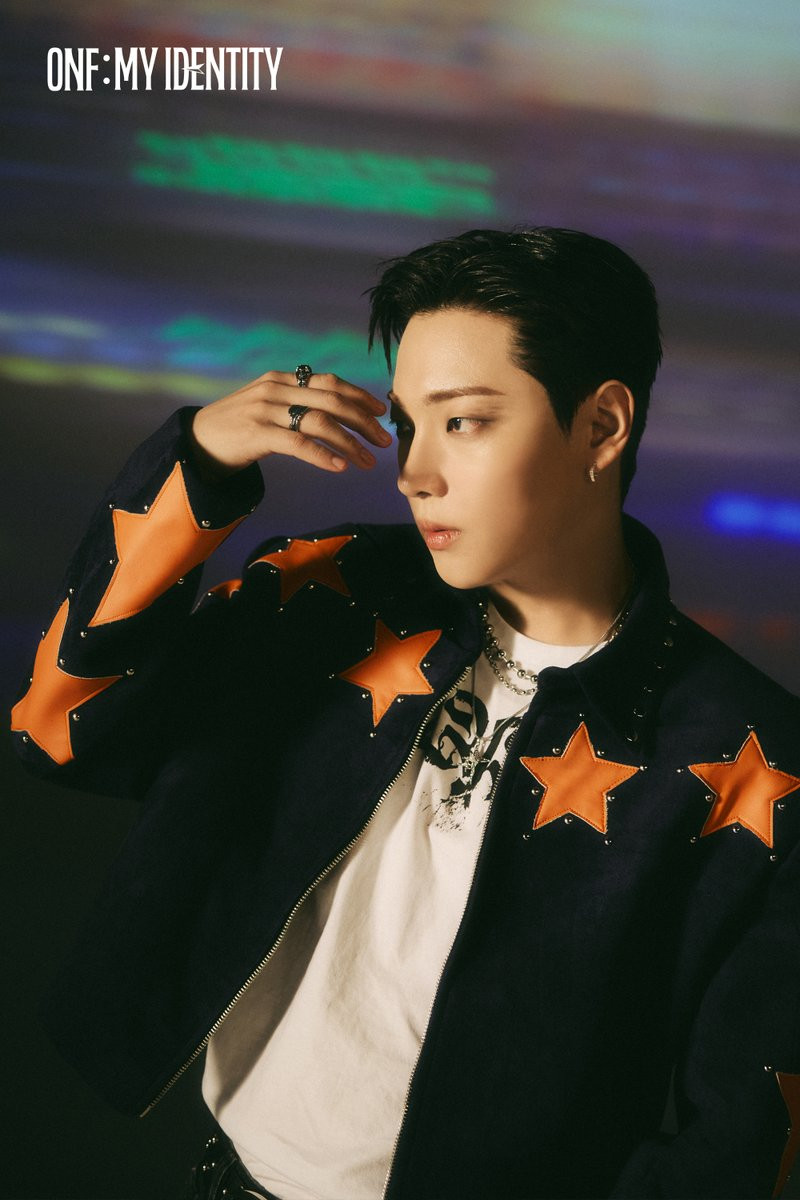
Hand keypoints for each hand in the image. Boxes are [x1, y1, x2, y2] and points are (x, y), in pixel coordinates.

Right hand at [189, 370, 391, 479]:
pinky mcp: (257, 434)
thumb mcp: (267, 404)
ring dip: (350, 442)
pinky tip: (340, 467)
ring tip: (368, 461)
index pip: (330, 382)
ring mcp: (266, 410)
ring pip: (320, 422)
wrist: (197, 440)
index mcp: (282, 379)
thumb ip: (296, 402)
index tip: (381, 411)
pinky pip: (298, 444)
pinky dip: (323, 455)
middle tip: (384, 441)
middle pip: (332, 400)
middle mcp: (276, 389)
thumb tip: (337, 412)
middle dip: (364, 421)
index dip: (359, 396)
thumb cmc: (238, 426)